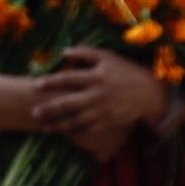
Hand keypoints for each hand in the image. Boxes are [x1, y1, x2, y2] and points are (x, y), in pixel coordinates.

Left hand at [33, 47, 167, 158]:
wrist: (150, 93)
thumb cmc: (127, 72)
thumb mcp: (109, 57)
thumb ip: (86, 53)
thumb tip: (63, 52)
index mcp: (97, 76)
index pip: (68, 79)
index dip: (50, 82)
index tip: (36, 85)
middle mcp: (97, 94)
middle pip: (67, 103)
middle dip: (49, 109)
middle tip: (34, 112)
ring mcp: (102, 110)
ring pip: (75, 120)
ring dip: (58, 125)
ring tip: (44, 128)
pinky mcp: (108, 122)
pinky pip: (88, 130)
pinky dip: (75, 133)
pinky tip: (65, 134)